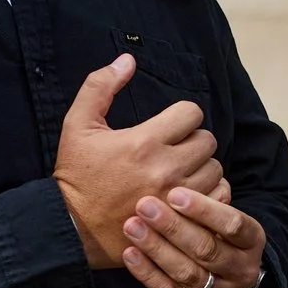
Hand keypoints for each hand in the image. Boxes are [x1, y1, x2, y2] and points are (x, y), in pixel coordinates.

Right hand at [54, 54, 223, 267]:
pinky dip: (209, 193)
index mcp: (144, 142)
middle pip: (208, 141)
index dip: (182, 116)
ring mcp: (176, 197)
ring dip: (201, 167)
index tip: (169, 126)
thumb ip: (100, 87)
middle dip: (193, 140)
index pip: (192, 113)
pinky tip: (189, 192)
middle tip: (174, 149)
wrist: (69, 228)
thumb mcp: (77, 125)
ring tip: (180, 171)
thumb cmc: (75, 175)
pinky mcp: (182, 220)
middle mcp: (165, 168)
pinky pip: (217, 197)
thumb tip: (127, 59)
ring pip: (215, 169)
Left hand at [119, 185, 265, 287]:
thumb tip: (180, 174)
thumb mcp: (224, 222)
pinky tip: (130, 252)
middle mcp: (241, 270)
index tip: (175, 193)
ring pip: (186, 272)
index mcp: (252, 242)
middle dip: (173, 226)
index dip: (205, 210)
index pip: (234, 225)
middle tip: (145, 205)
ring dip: (156, 248)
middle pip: (207, 249)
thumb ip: (210, 204)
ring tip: (132, 225)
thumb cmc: (217, 240)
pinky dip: (147, 272)